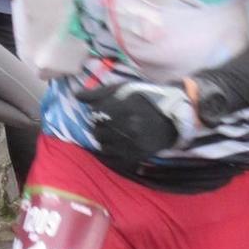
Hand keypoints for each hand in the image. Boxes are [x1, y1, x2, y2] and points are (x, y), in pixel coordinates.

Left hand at [82, 78, 197, 163]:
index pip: (96, 114)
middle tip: (109, 123)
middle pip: (97, 131)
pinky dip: (111, 152)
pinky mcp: (136, 156)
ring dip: (104, 140)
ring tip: (114, 133)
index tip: (104, 112)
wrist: (172, 118)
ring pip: (102, 146)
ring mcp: (133, 144)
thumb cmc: (145, 99)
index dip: (97, 113)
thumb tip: (76, 96)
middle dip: (99, 127)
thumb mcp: (124, 89)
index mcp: (125, 108)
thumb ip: (99, 93)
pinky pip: (113, 159)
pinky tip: (117, 144)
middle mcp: (129, 127)